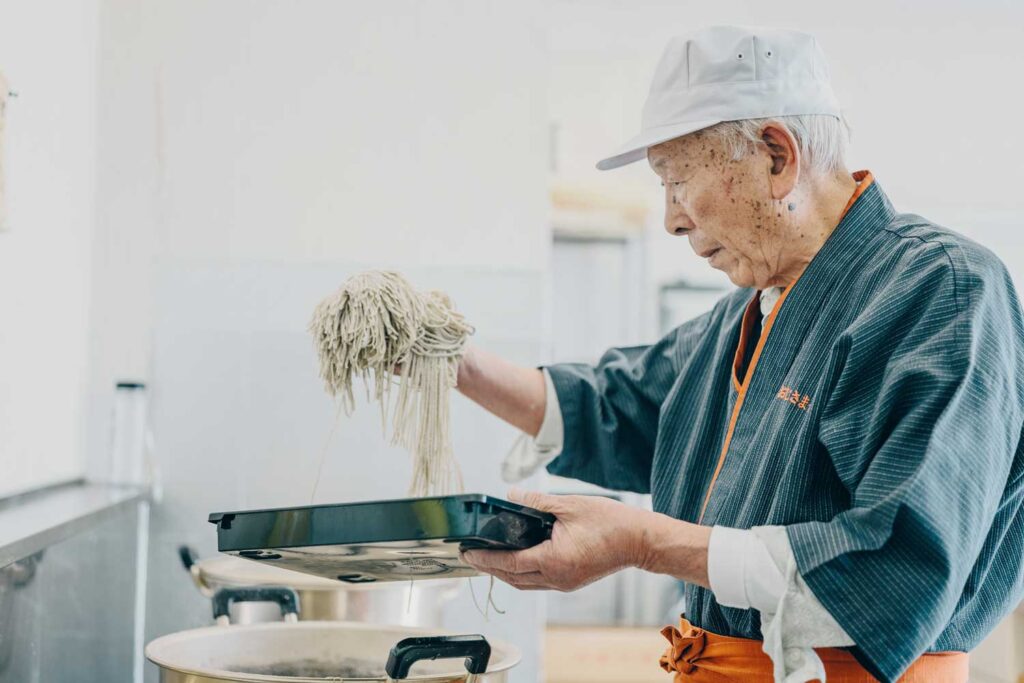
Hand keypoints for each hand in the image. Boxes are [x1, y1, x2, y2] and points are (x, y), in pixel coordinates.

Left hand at [461, 489, 653, 591]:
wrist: (640, 540)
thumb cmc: (610, 522)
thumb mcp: (570, 505)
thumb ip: (536, 503)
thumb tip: (511, 496)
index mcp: (554, 560)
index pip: (509, 564)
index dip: (485, 559)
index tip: (467, 553)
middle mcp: (557, 578)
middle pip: (513, 579)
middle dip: (489, 568)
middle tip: (470, 556)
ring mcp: (564, 583)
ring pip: (525, 584)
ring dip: (504, 573)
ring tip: (487, 559)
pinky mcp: (571, 581)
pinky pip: (538, 582)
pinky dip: (522, 573)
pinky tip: (516, 560)